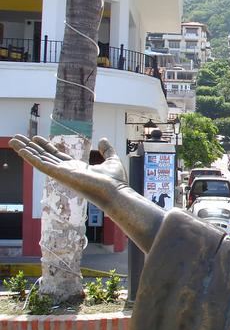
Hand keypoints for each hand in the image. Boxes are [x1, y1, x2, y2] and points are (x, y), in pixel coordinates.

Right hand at [10, 135, 127, 208]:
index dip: (46, 146)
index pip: (57, 156)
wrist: (116, 192)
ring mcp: (61, 173)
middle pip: (44, 156)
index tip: (37, 138)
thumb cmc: (115, 182)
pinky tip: (21, 149)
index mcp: (76, 168)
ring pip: (39, 159)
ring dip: (26, 150)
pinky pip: (41, 164)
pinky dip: (30, 157)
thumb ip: (107, 150)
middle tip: (18, 138)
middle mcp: (66, 171)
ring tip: (13, 140)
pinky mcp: (59, 174)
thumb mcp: (111, 160)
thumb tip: (103, 139)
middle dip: (31, 147)